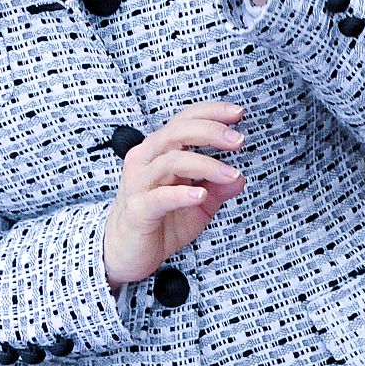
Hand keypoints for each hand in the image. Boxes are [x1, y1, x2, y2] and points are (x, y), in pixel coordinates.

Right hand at [103, 102, 246, 288]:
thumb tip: (240, 177)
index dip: (211, 112)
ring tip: (231, 174)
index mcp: (158, 151)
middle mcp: (146, 160)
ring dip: (206, 165)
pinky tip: (201, 196)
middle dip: (210, 131)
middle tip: (238, 140)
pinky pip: (160, 197)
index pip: (184, 121)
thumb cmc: (159, 222)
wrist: (125, 252)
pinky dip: (182, 194)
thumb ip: (216, 189)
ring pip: (171, 161)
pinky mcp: (138, 210)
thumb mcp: (197, 204)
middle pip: (177, 132)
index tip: (237, 113)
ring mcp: (139, 183)